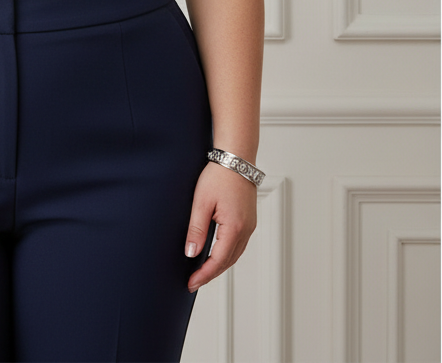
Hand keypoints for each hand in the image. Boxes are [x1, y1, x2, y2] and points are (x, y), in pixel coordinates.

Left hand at [184, 160, 257, 291]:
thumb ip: (196, 229)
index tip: (191, 283)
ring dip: (220, 265)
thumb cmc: (219, 175)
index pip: (218, 261)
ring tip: (203, 271)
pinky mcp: (249, 220)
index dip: (204, 275)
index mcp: (234, 227)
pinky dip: (227, 253)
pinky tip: (217, 254)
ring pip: (235, 254)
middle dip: (211, 274)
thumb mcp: (201, 202)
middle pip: (228, 261)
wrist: (236, 158)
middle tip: (194, 281)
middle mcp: (246, 230)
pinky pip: (239, 244)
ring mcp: (250, 225)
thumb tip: (191, 252)